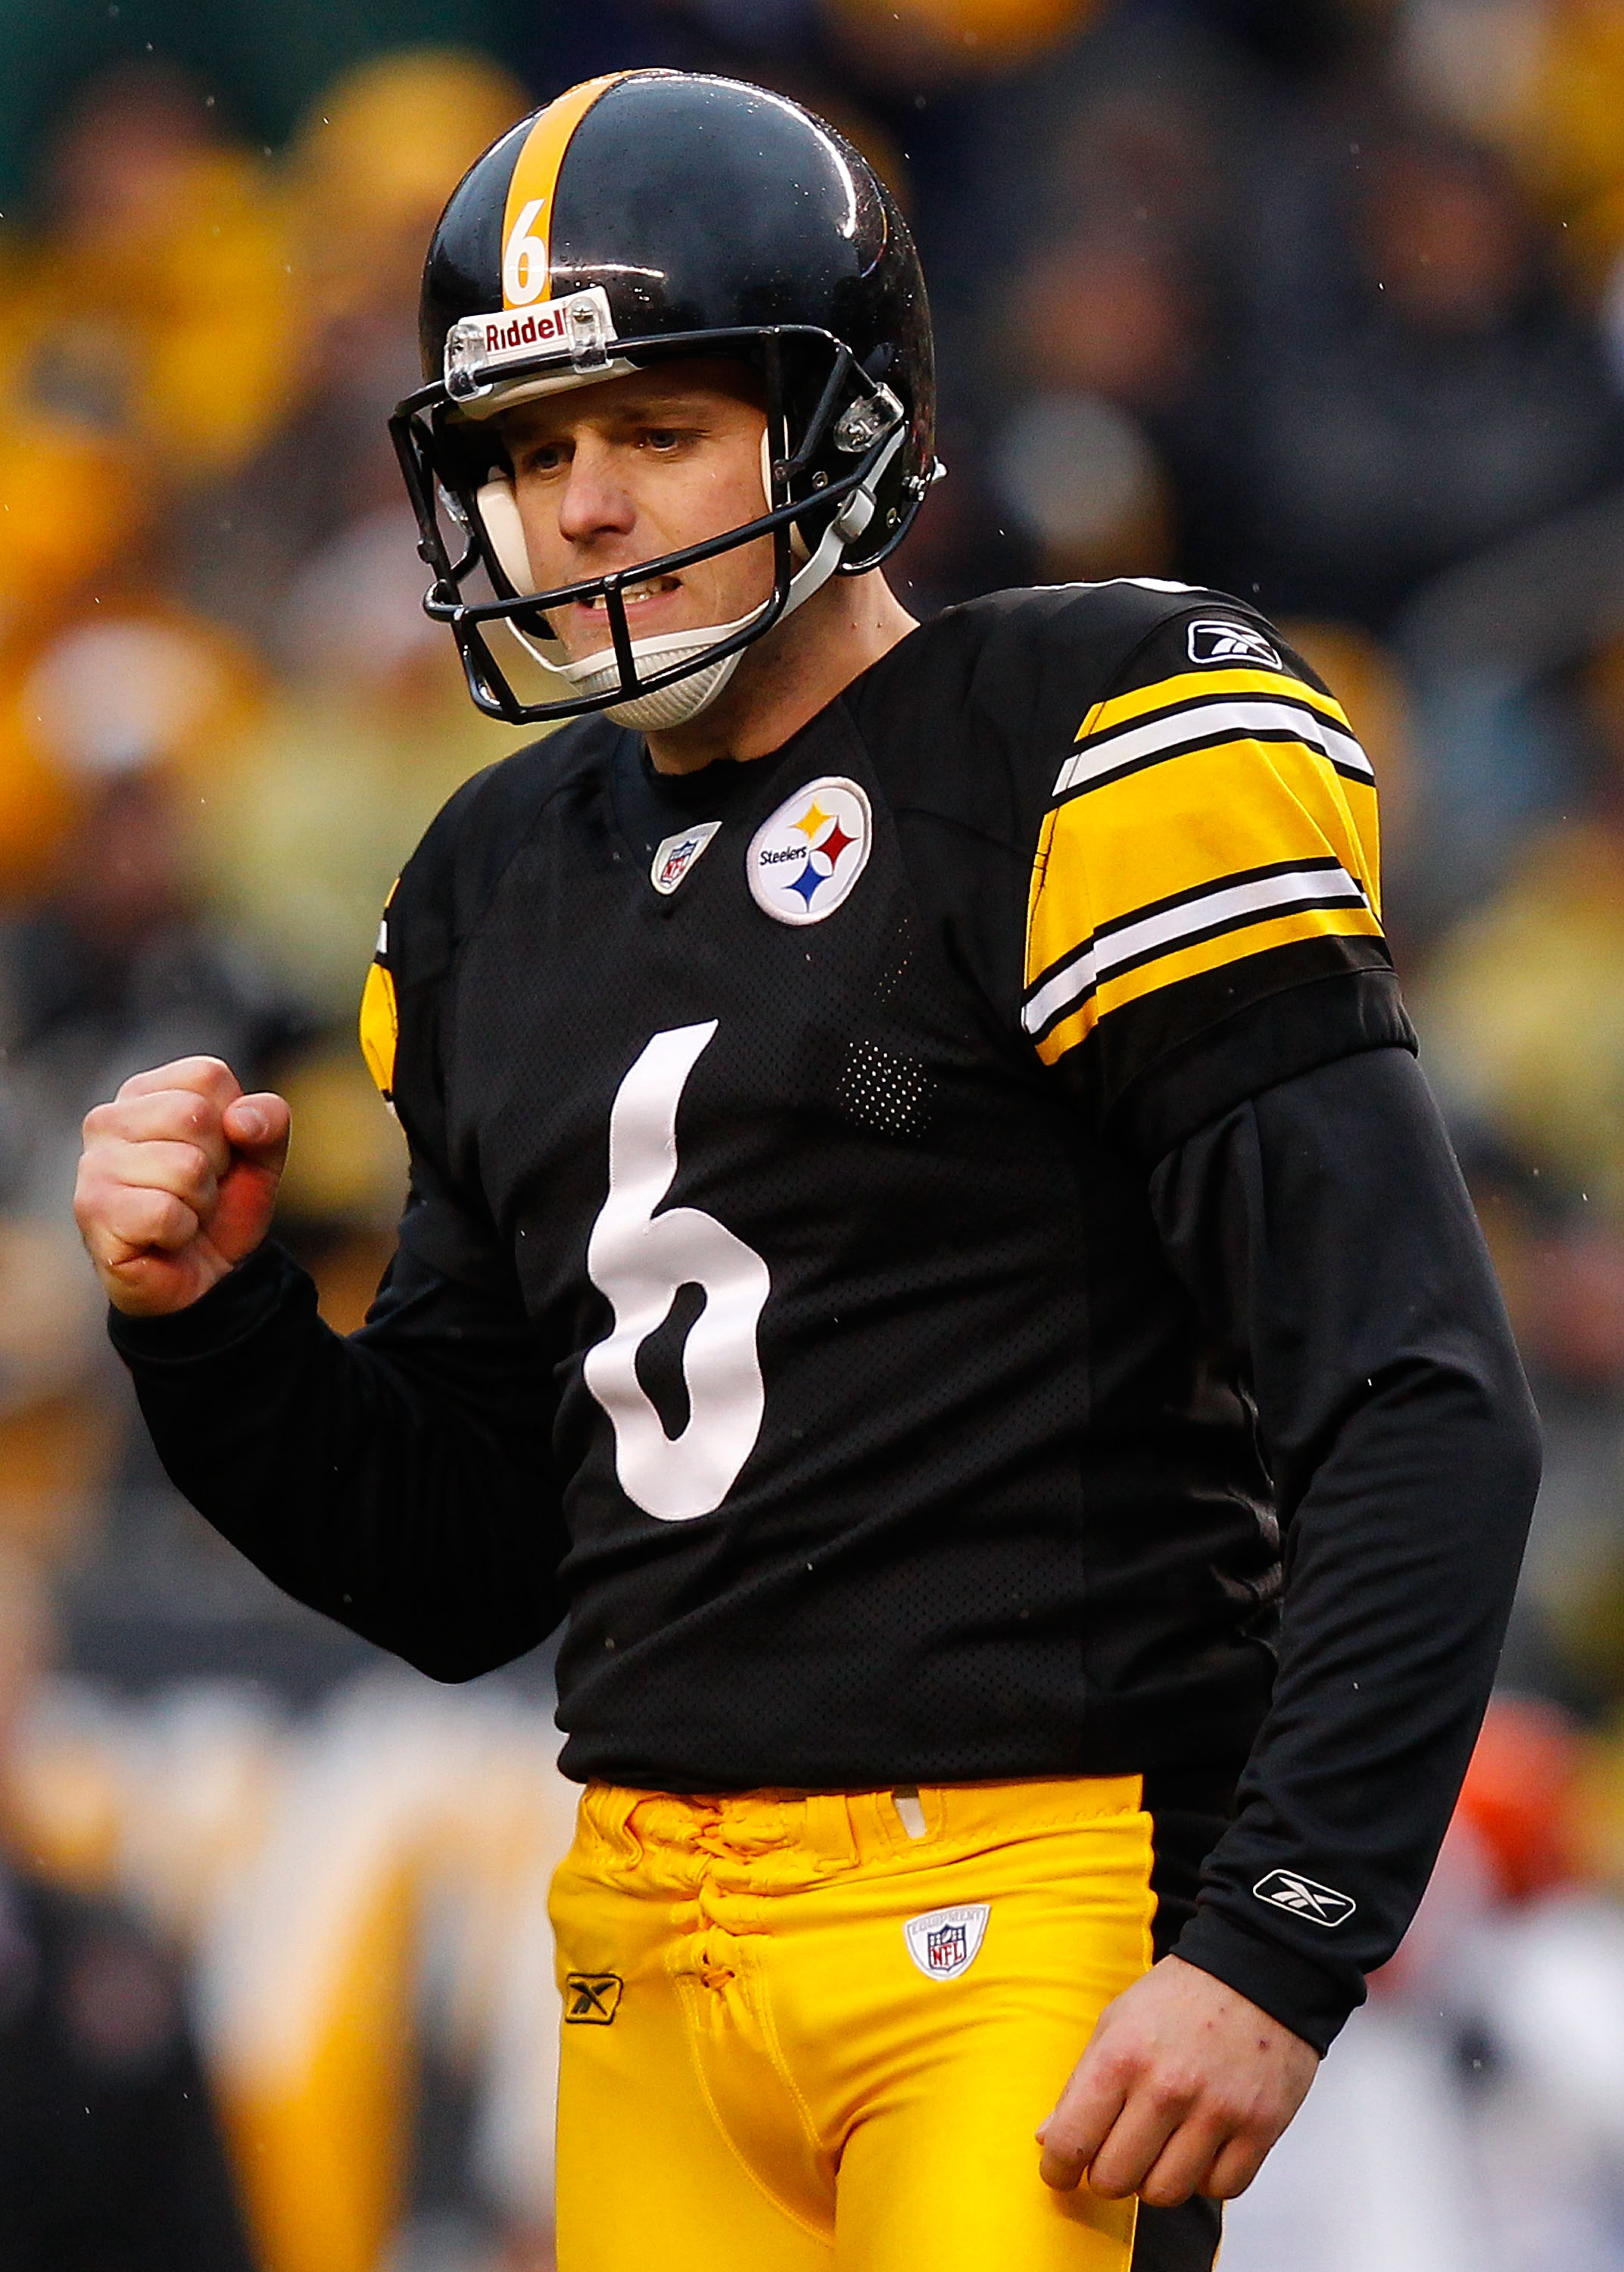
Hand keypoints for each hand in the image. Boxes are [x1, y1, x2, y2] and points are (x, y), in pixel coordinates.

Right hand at [75, 1056, 290, 1317]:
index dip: (233, 1122)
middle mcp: (109, 1118)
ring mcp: (93, 1164)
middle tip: (199, 1190)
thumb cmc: (221, 1207)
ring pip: (184, 1167)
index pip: (208, 1076)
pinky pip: (164, 1212)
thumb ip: (268, 1122)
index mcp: (148, 1092)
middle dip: (216, 1164)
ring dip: (200, 1202)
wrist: (203, 1278)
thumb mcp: (261, 1158)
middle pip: (194, 1116)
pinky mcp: (92, 1210)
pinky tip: (163, 1237)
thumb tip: (240, 1120)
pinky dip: (180, 1231)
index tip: (220, 1154)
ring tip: (181, 1213)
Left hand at [1037, 1954, 1317, 2207]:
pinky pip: (1220, 2189)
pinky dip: (1206, 2178)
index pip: (1072, 2142)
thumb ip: (1080, 2084)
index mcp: (1122, 2056)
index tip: (1061, 2173)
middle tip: (1115, 2156)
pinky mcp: (1260, 2127)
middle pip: (1116, 2179)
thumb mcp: (1116, 2022)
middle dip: (1107, 2176)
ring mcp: (1216, 2111)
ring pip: (1166, 2194)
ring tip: (1159, 2150)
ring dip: (1155, 2180)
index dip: (1058, 2169)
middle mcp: (1167, 2087)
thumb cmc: (1180, 1997)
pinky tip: (1201, 2148)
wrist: (1259, 1969)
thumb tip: (1049, 2140)